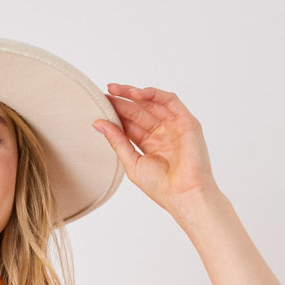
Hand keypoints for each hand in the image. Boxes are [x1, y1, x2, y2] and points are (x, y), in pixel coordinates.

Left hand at [92, 84, 218, 217]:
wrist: (183, 194)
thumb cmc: (160, 186)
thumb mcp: (131, 162)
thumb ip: (117, 141)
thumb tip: (98, 123)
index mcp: (150, 144)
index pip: (130, 124)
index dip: (116, 113)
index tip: (100, 105)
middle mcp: (162, 132)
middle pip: (140, 111)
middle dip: (122, 100)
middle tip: (106, 92)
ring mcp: (174, 125)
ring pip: (153, 102)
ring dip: (135, 93)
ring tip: (116, 89)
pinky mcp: (187, 121)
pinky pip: (170, 101)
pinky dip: (154, 94)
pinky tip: (137, 94)